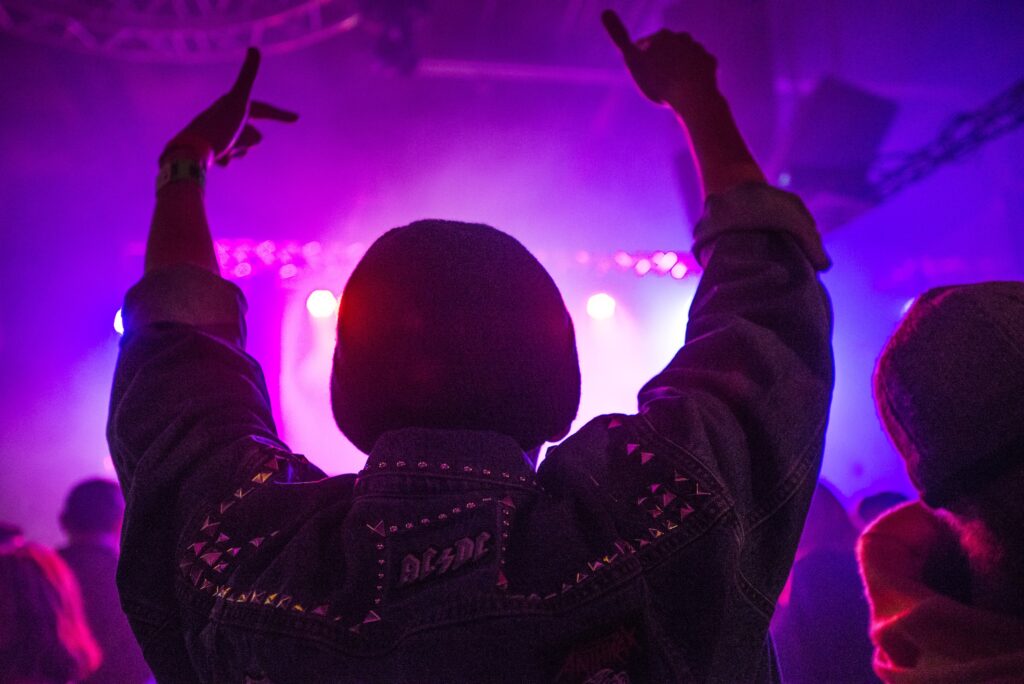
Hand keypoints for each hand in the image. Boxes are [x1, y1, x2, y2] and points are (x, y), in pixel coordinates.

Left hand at [162, 48, 297, 166]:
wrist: (193, 149)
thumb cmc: (219, 125)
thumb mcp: (238, 100)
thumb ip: (247, 75)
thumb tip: (254, 47)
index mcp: (231, 105)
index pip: (262, 109)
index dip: (279, 114)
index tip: (297, 119)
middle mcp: (223, 117)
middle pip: (252, 133)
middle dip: (248, 139)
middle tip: (235, 139)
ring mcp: (217, 134)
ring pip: (241, 147)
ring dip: (237, 150)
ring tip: (225, 148)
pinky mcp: (209, 150)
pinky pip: (228, 157)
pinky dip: (226, 158)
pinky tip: (218, 157)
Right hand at [602, 10, 717, 112]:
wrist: (692, 95)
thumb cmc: (659, 80)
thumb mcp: (633, 60)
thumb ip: (618, 37)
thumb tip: (605, 11)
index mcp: (662, 35)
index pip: (646, 46)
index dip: (641, 61)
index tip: (642, 75)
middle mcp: (682, 37)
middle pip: (667, 49)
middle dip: (662, 61)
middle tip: (657, 82)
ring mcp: (698, 49)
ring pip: (684, 58)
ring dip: (679, 67)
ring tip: (673, 86)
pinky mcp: (710, 62)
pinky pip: (700, 68)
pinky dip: (695, 75)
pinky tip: (690, 87)